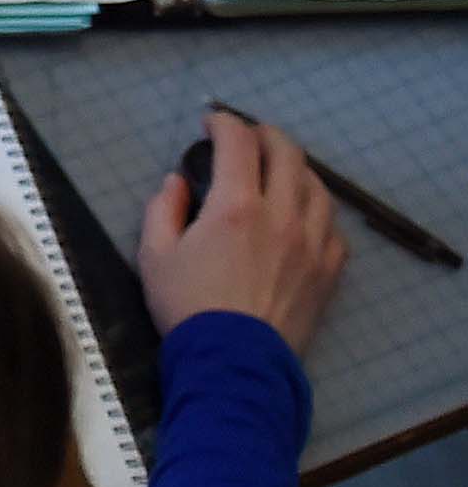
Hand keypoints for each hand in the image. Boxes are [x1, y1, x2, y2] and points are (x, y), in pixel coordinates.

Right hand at [138, 107, 345, 354]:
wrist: (234, 362)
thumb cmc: (187, 308)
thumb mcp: (153, 256)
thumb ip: (163, 210)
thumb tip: (177, 182)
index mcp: (235, 206)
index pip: (238, 143)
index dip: (224, 124)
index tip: (211, 123)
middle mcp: (282, 214)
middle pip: (288, 153)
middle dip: (265, 135)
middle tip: (248, 138)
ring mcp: (313, 241)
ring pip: (317, 186)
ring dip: (296, 169)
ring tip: (279, 173)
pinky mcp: (329, 269)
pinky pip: (333, 227)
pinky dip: (316, 212)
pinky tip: (301, 218)